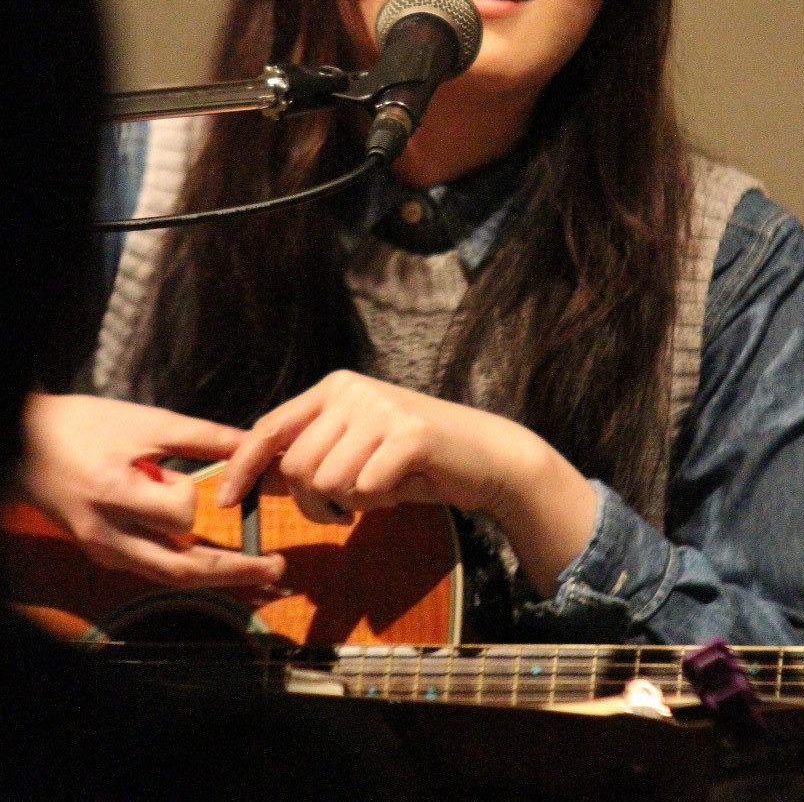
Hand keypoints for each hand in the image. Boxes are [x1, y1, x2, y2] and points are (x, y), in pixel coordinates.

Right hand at [19, 393, 284, 588]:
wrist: (26, 446)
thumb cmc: (84, 426)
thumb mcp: (145, 421)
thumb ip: (201, 436)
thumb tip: (252, 443)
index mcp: (117, 495)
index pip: (178, 514)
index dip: (195, 496)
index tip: (199, 476)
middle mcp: (110, 535)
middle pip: (181, 570)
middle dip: (233, 572)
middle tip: (276, 569)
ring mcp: (105, 551)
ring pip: (169, 577)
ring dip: (214, 574)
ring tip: (257, 572)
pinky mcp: (103, 553)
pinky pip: (152, 568)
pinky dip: (186, 566)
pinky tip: (216, 561)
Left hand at [217, 370, 596, 595]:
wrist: (485, 455)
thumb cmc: (414, 459)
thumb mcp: (354, 447)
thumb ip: (311, 452)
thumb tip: (252, 476)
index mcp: (333, 388)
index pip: (269, 428)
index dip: (241, 466)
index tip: (226, 501)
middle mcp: (352, 390)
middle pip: (295, 467)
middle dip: (313, 503)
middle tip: (343, 508)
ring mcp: (381, 408)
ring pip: (327, 483)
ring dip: (349, 504)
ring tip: (379, 490)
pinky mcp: (409, 435)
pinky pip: (365, 490)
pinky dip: (379, 503)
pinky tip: (401, 488)